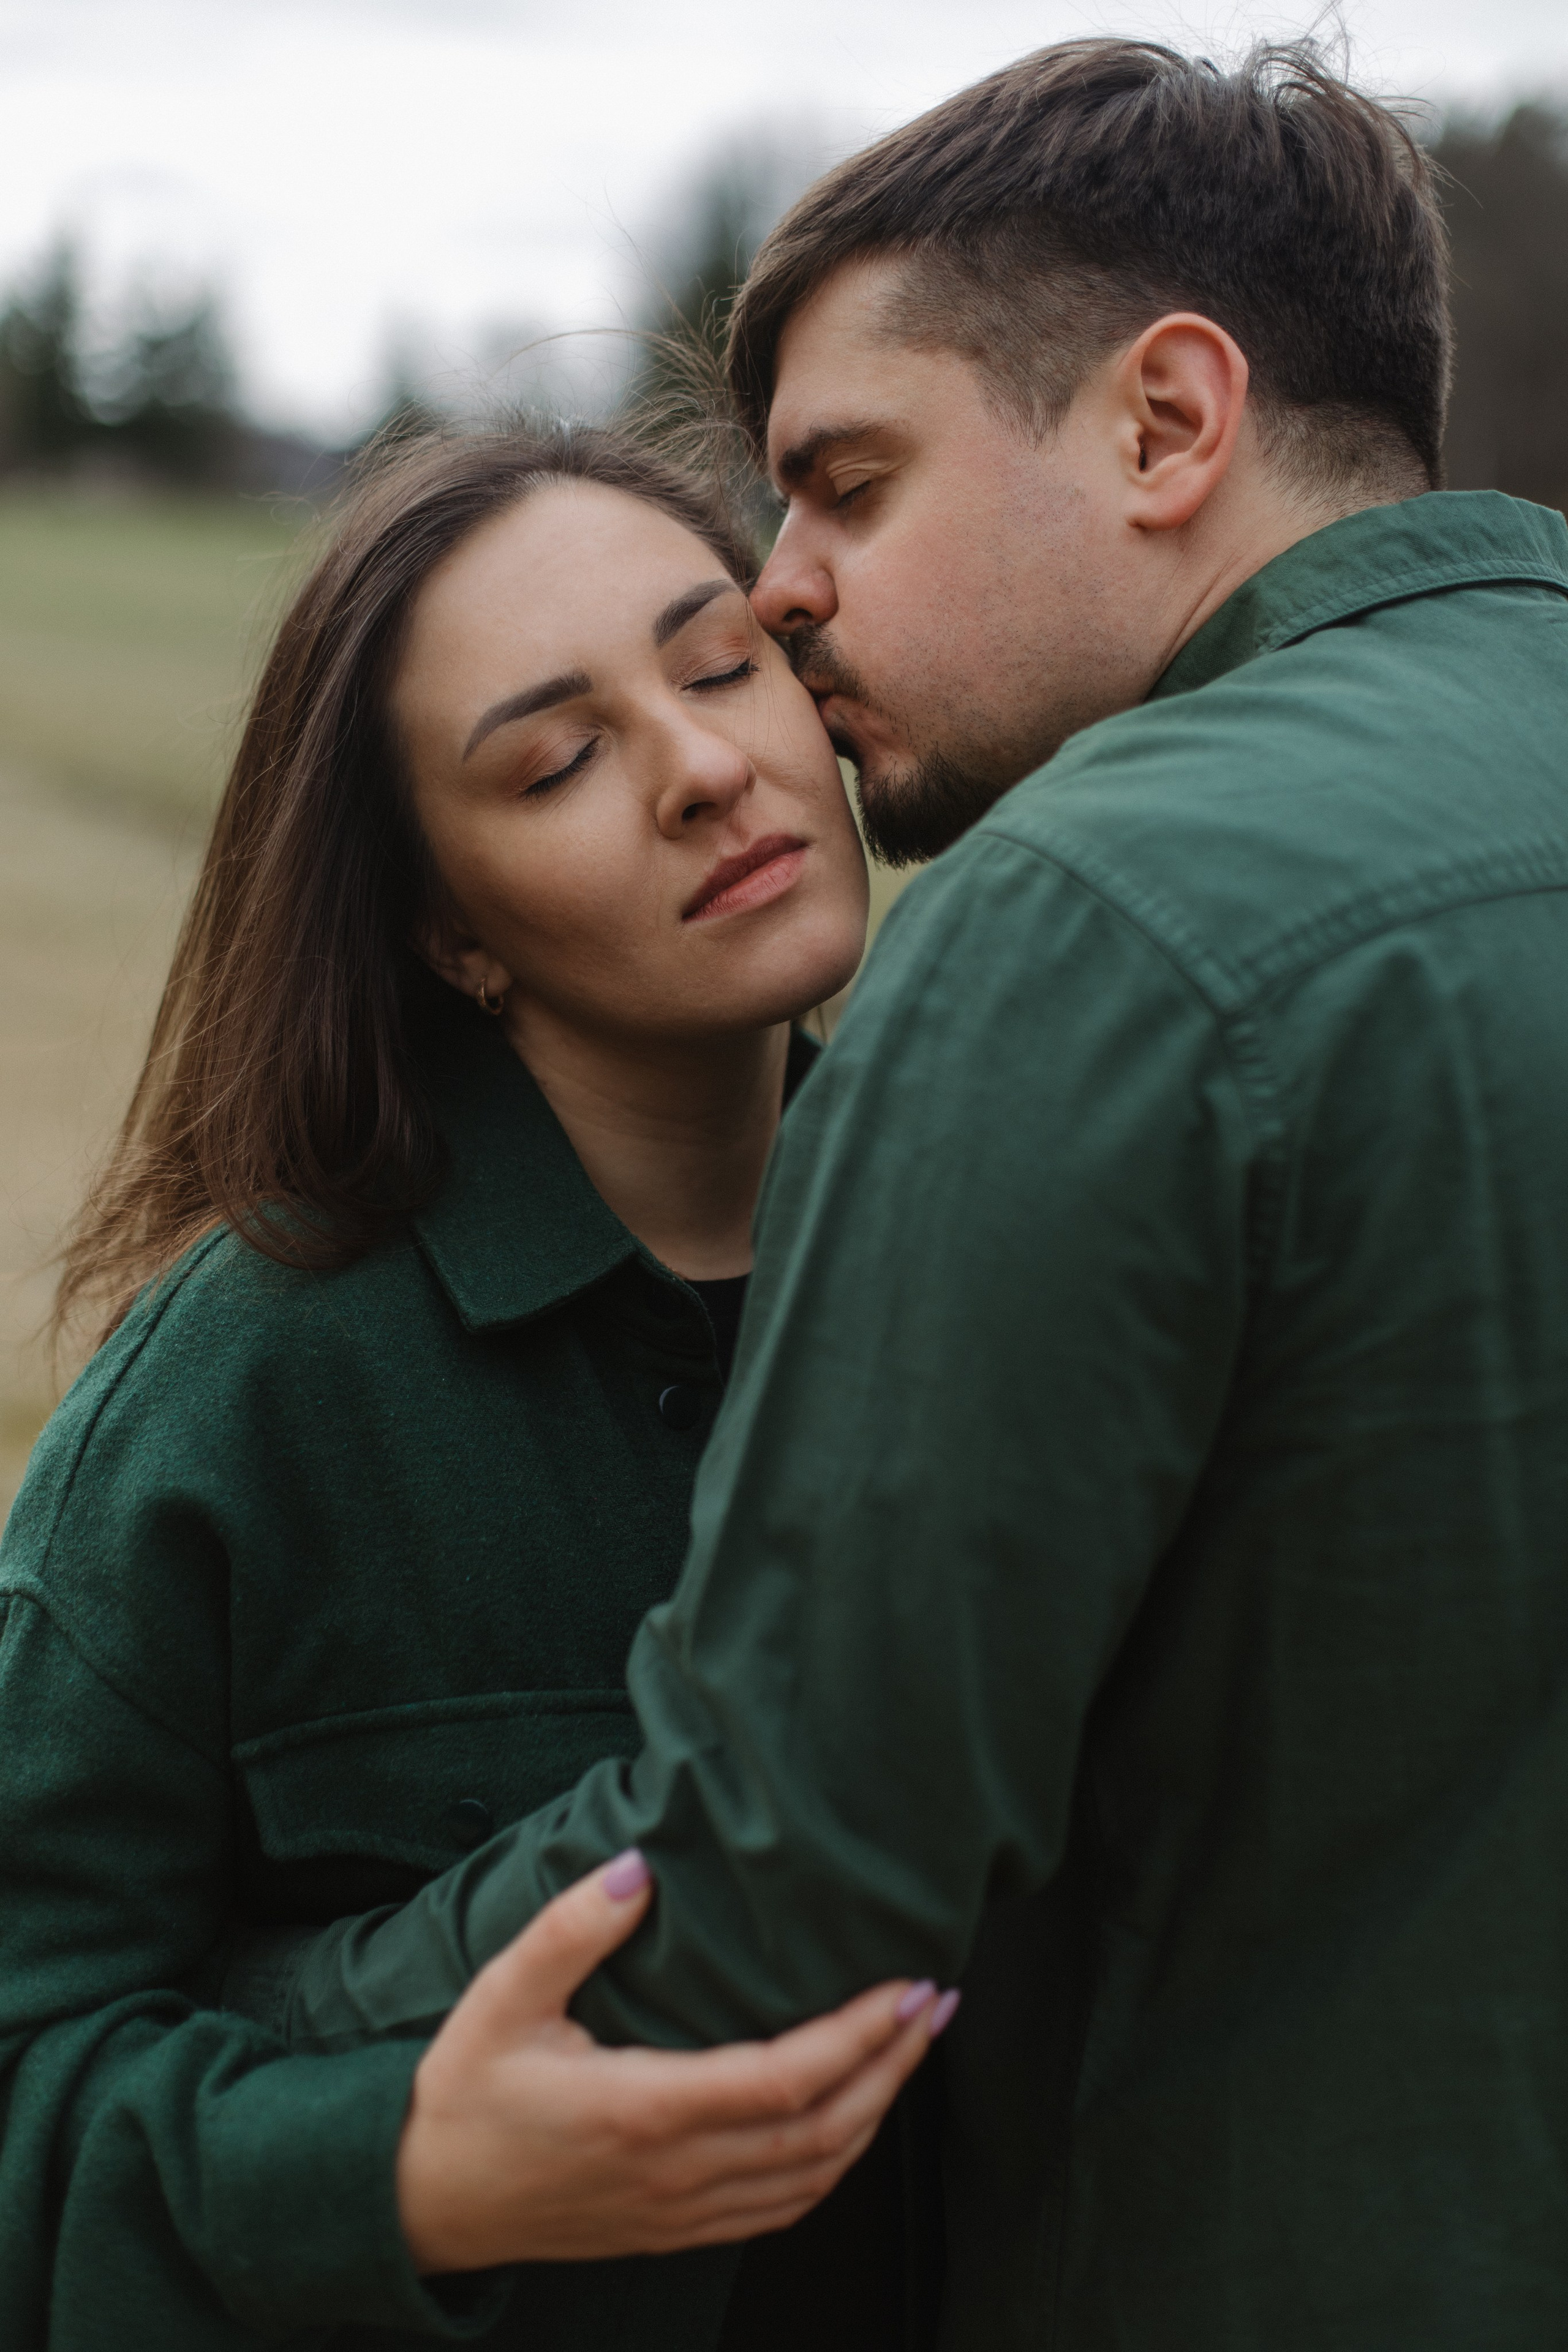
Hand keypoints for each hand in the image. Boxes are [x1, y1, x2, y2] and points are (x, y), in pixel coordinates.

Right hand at [395, 1849, 953, 2271]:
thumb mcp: (501, 1997)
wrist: (421, 2202)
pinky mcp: (675, 2229)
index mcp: (643, 2111)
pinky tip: (851, 2121)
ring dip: (875, 2112)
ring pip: (812, 2176)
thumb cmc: (464, 2094)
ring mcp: (680, 2210)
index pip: (784, 2081)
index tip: (909, 1987)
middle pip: (822, 2130)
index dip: (859, 2037)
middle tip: (937, 2003)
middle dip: (892, 2066)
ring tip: (911, 2049)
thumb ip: (571, 1929)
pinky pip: (780, 2209)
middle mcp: (676, 2172)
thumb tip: (636, 1867)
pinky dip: (834, 2165)